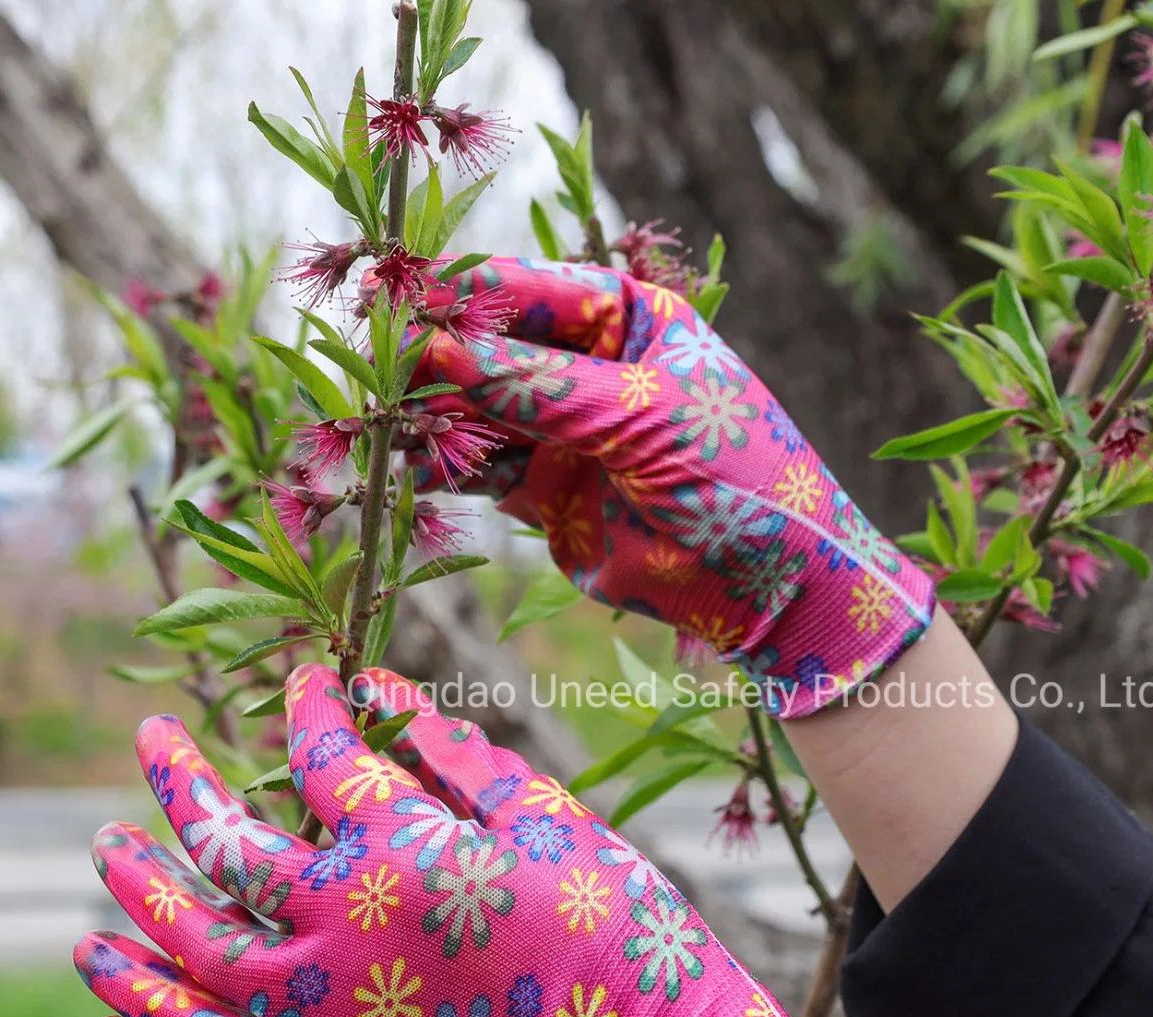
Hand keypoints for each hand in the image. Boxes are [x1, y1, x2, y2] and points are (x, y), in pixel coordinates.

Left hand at [75, 664, 842, 1016]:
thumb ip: (452, 751)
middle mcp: (336, 919)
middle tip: (151, 732)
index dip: (305, 704)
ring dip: (138, 884)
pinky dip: (146, 1002)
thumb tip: (380, 689)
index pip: (318, 752)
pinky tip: (98, 962)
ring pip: (192, 936)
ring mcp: (318, 999)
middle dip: (182, 777)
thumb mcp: (542, 814)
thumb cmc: (606, 919)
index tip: (303, 680)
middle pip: (224, 839)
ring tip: (103, 843)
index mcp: (399, 845)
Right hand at [407, 257, 934, 716]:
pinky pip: (479, 471)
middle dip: (437, 359)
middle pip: (492, 350)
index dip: (467, 297)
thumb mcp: (638, 417)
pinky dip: (444, 470)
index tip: (403, 301)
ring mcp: (563, 433)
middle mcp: (587, 369)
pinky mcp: (544, 495)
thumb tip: (441, 350)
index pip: (530, 292)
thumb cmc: (735, 477)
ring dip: (432, 417)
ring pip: (476, 412)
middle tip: (380, 367)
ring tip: (386, 421)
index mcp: (626, 320)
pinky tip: (411, 467)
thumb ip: (539, 387)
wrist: (772, 588)